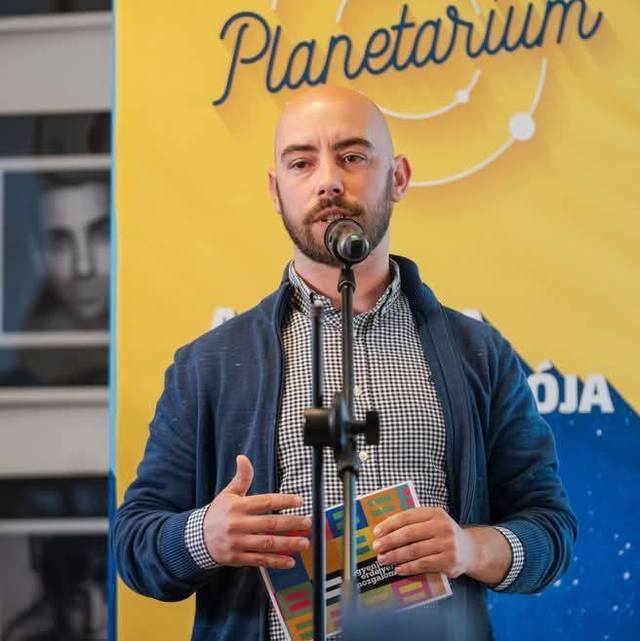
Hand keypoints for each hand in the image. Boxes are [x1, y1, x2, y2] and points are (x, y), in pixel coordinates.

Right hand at [203, 455, 310, 569]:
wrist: (197, 538)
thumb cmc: (218, 513)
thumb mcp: (228, 493)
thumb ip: (241, 478)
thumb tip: (243, 458)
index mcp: (238, 506)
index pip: (265, 502)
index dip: (284, 501)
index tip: (300, 500)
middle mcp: (238, 524)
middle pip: (270, 524)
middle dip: (292, 523)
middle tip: (308, 523)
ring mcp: (238, 543)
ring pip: (267, 544)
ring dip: (288, 544)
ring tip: (304, 543)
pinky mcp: (237, 558)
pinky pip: (259, 561)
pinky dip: (276, 562)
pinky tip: (290, 561)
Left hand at [372, 507, 474, 577]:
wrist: (470, 550)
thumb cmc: (443, 535)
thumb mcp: (432, 522)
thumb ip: (414, 523)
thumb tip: (385, 531)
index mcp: (434, 513)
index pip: (407, 517)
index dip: (390, 524)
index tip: (376, 532)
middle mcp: (442, 526)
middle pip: (409, 534)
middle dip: (390, 541)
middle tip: (376, 547)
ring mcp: (447, 544)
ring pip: (415, 551)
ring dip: (395, 556)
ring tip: (383, 559)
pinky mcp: (449, 561)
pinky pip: (423, 565)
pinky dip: (408, 567)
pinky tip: (398, 569)